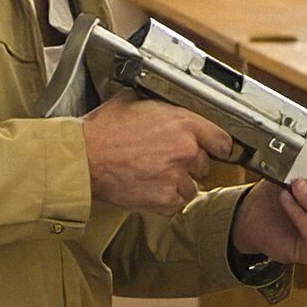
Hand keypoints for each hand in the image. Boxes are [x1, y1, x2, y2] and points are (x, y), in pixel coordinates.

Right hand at [80, 90, 235, 214]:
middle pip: (205, 165)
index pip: (222, 141)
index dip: (215, 146)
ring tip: (153, 176)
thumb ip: (158, 107)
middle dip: (188, 164)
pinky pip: (176, 204)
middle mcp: (185, 150)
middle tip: (166, 161)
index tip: (211, 150)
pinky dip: (165, 200)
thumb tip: (162, 107)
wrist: (84, 158)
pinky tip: (148, 188)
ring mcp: (176, 177)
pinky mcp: (165, 199)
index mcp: (182, 123)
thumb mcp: (132, 103)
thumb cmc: (102, 131)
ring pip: (191, 187)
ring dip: (177, 184)